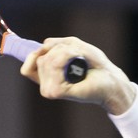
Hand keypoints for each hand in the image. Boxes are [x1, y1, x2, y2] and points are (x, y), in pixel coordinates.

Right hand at [20, 36, 135, 113]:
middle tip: (78, 56)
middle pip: (39, 58)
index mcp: (47, 77)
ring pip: (46, 60)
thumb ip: (53, 45)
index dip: (34, 55)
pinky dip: (68, 57)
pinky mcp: (56, 92)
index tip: (53, 51)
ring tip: (80, 62)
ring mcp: (49, 90)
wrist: (110, 79)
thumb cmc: (94, 64)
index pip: (27, 66)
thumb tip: (40, 48)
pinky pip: (54, 65)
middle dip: (60, 49)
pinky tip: (79, 67)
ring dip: (66, 53)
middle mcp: (45, 85)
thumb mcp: (72, 47)